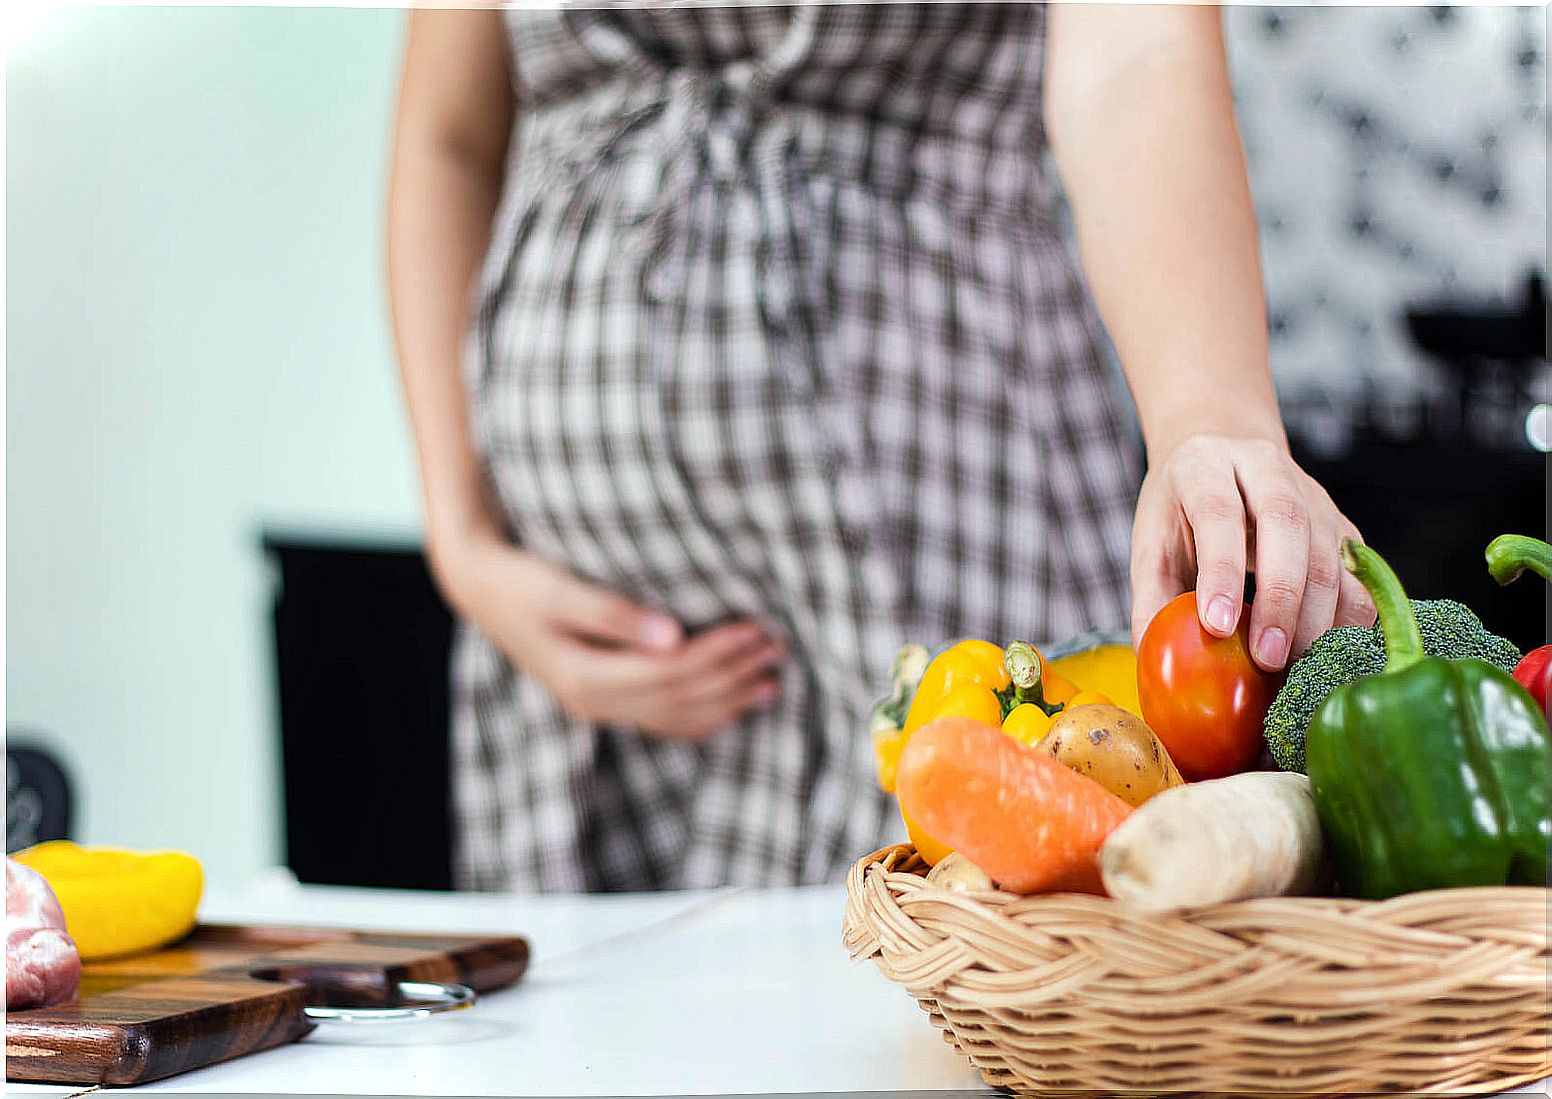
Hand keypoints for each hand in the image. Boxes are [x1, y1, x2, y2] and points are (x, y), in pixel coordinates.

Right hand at [433, 532, 783, 739]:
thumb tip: (671, 635)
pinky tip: (730, 712)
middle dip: (731, 674)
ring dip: (725, 700)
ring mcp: (595, 706)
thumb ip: (612, 613)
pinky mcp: (597, 699)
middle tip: (778, 648)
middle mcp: (592, 701)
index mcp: (584, 676)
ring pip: (672, 714)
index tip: (757, 628)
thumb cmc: (519, 579)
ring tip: (771, 682)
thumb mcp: (558, 590)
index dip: (716, 654)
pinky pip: (657, 720)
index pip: (668, 672)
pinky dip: (697, 718)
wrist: (478, 587)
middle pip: (677, 697)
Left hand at [1130, 435, 1375, 671]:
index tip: (1218, 625)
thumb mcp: (1152, 543)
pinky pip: (1360, 574)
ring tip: (1296, 665)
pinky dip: (1349, 618)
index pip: (1219, 512)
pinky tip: (1327, 652)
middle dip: (1280, 598)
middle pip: (1286, 525)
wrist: (1221, 456)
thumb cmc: (1180, 510)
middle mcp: (1265, 469)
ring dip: (1318, 615)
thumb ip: (1151, 597)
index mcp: (1204, 466)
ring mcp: (1312, 494)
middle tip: (1268, 657)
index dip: (1222, 570)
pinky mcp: (1342, 525)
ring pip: (1330, 551)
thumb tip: (1155, 657)